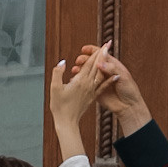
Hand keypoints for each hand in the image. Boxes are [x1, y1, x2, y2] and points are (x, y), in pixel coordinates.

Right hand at [50, 44, 108, 158]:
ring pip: (100, 74)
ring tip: (110, 55)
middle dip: (102, 54)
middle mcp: (88, 84)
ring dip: (105, 63)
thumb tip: (63, 62)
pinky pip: (102, 86)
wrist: (67, 123)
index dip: (97, 52)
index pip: (90, 63)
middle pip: (97, 66)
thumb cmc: (59, 107)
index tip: (103, 43)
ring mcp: (92, 91)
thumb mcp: (54, 88)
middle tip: (108, 43)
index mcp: (80, 81)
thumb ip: (58, 73)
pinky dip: (108, 80)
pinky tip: (113, 76)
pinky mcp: (93, 97)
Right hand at [73, 45, 150, 134]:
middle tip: (78, 61)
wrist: (129, 106)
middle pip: (92, 62)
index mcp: (112, 65)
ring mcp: (99, 82)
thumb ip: (112, 68)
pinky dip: (80, 81)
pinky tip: (74, 80)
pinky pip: (86, 85)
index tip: (83, 49)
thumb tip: (99, 63)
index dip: (92, 50)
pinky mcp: (96, 91)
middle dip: (84, 60)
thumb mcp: (123, 76)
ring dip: (80, 70)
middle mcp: (104, 72)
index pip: (100, 54)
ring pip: (87, 73)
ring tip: (75, 70)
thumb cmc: (129, 89)